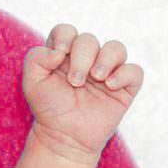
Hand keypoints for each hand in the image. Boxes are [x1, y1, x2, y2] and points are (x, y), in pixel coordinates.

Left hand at [22, 23, 144, 163]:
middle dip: (82, 58)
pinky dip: (124, 74)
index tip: (59, 54)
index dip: (64, 36)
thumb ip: (36, 59)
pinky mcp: (124, 88)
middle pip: (89, 39)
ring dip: (105, 59)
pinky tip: (110, 85)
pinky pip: (134, 71)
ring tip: (97, 78)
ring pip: (116, 48)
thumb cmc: (48, 107)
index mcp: (64, 54)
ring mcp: (107, 72)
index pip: (66, 31)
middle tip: (75, 82)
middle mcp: (87, 59)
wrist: (64, 136)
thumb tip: (60, 51)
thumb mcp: (32, 82)